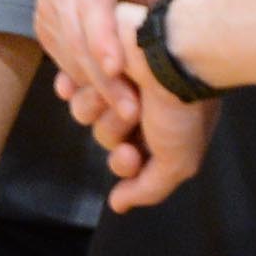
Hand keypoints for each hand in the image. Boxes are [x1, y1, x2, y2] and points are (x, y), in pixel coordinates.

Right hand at [36, 0, 180, 116]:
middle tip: (131, 112)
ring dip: (92, 85)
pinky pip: (58, 56)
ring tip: (125, 110)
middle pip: (76, 36)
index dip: (104, 38)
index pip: (94, 3)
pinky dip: (81, 77)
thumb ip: (166, 4)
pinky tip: (106, 92)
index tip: (118, 70)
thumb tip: (177, 48)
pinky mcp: (40, 19)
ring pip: (65, 52)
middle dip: (102, 79)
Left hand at [89, 0, 218, 213]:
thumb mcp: (179, 162)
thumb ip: (148, 188)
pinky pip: (71, 88)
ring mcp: (114, 80)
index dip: (125, 166)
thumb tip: (117, 205)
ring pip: (86, 114)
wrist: (174, 50)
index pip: (128, 161)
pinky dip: (81, 88)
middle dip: (115, 132)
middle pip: (105, 137)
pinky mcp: (95, 59)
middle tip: (135, 115)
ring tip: (128, 90)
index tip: (133, 155)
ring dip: (106, 108)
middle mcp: (135, 103)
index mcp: (159, 127)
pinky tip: (95, 82)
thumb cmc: (183, 107)